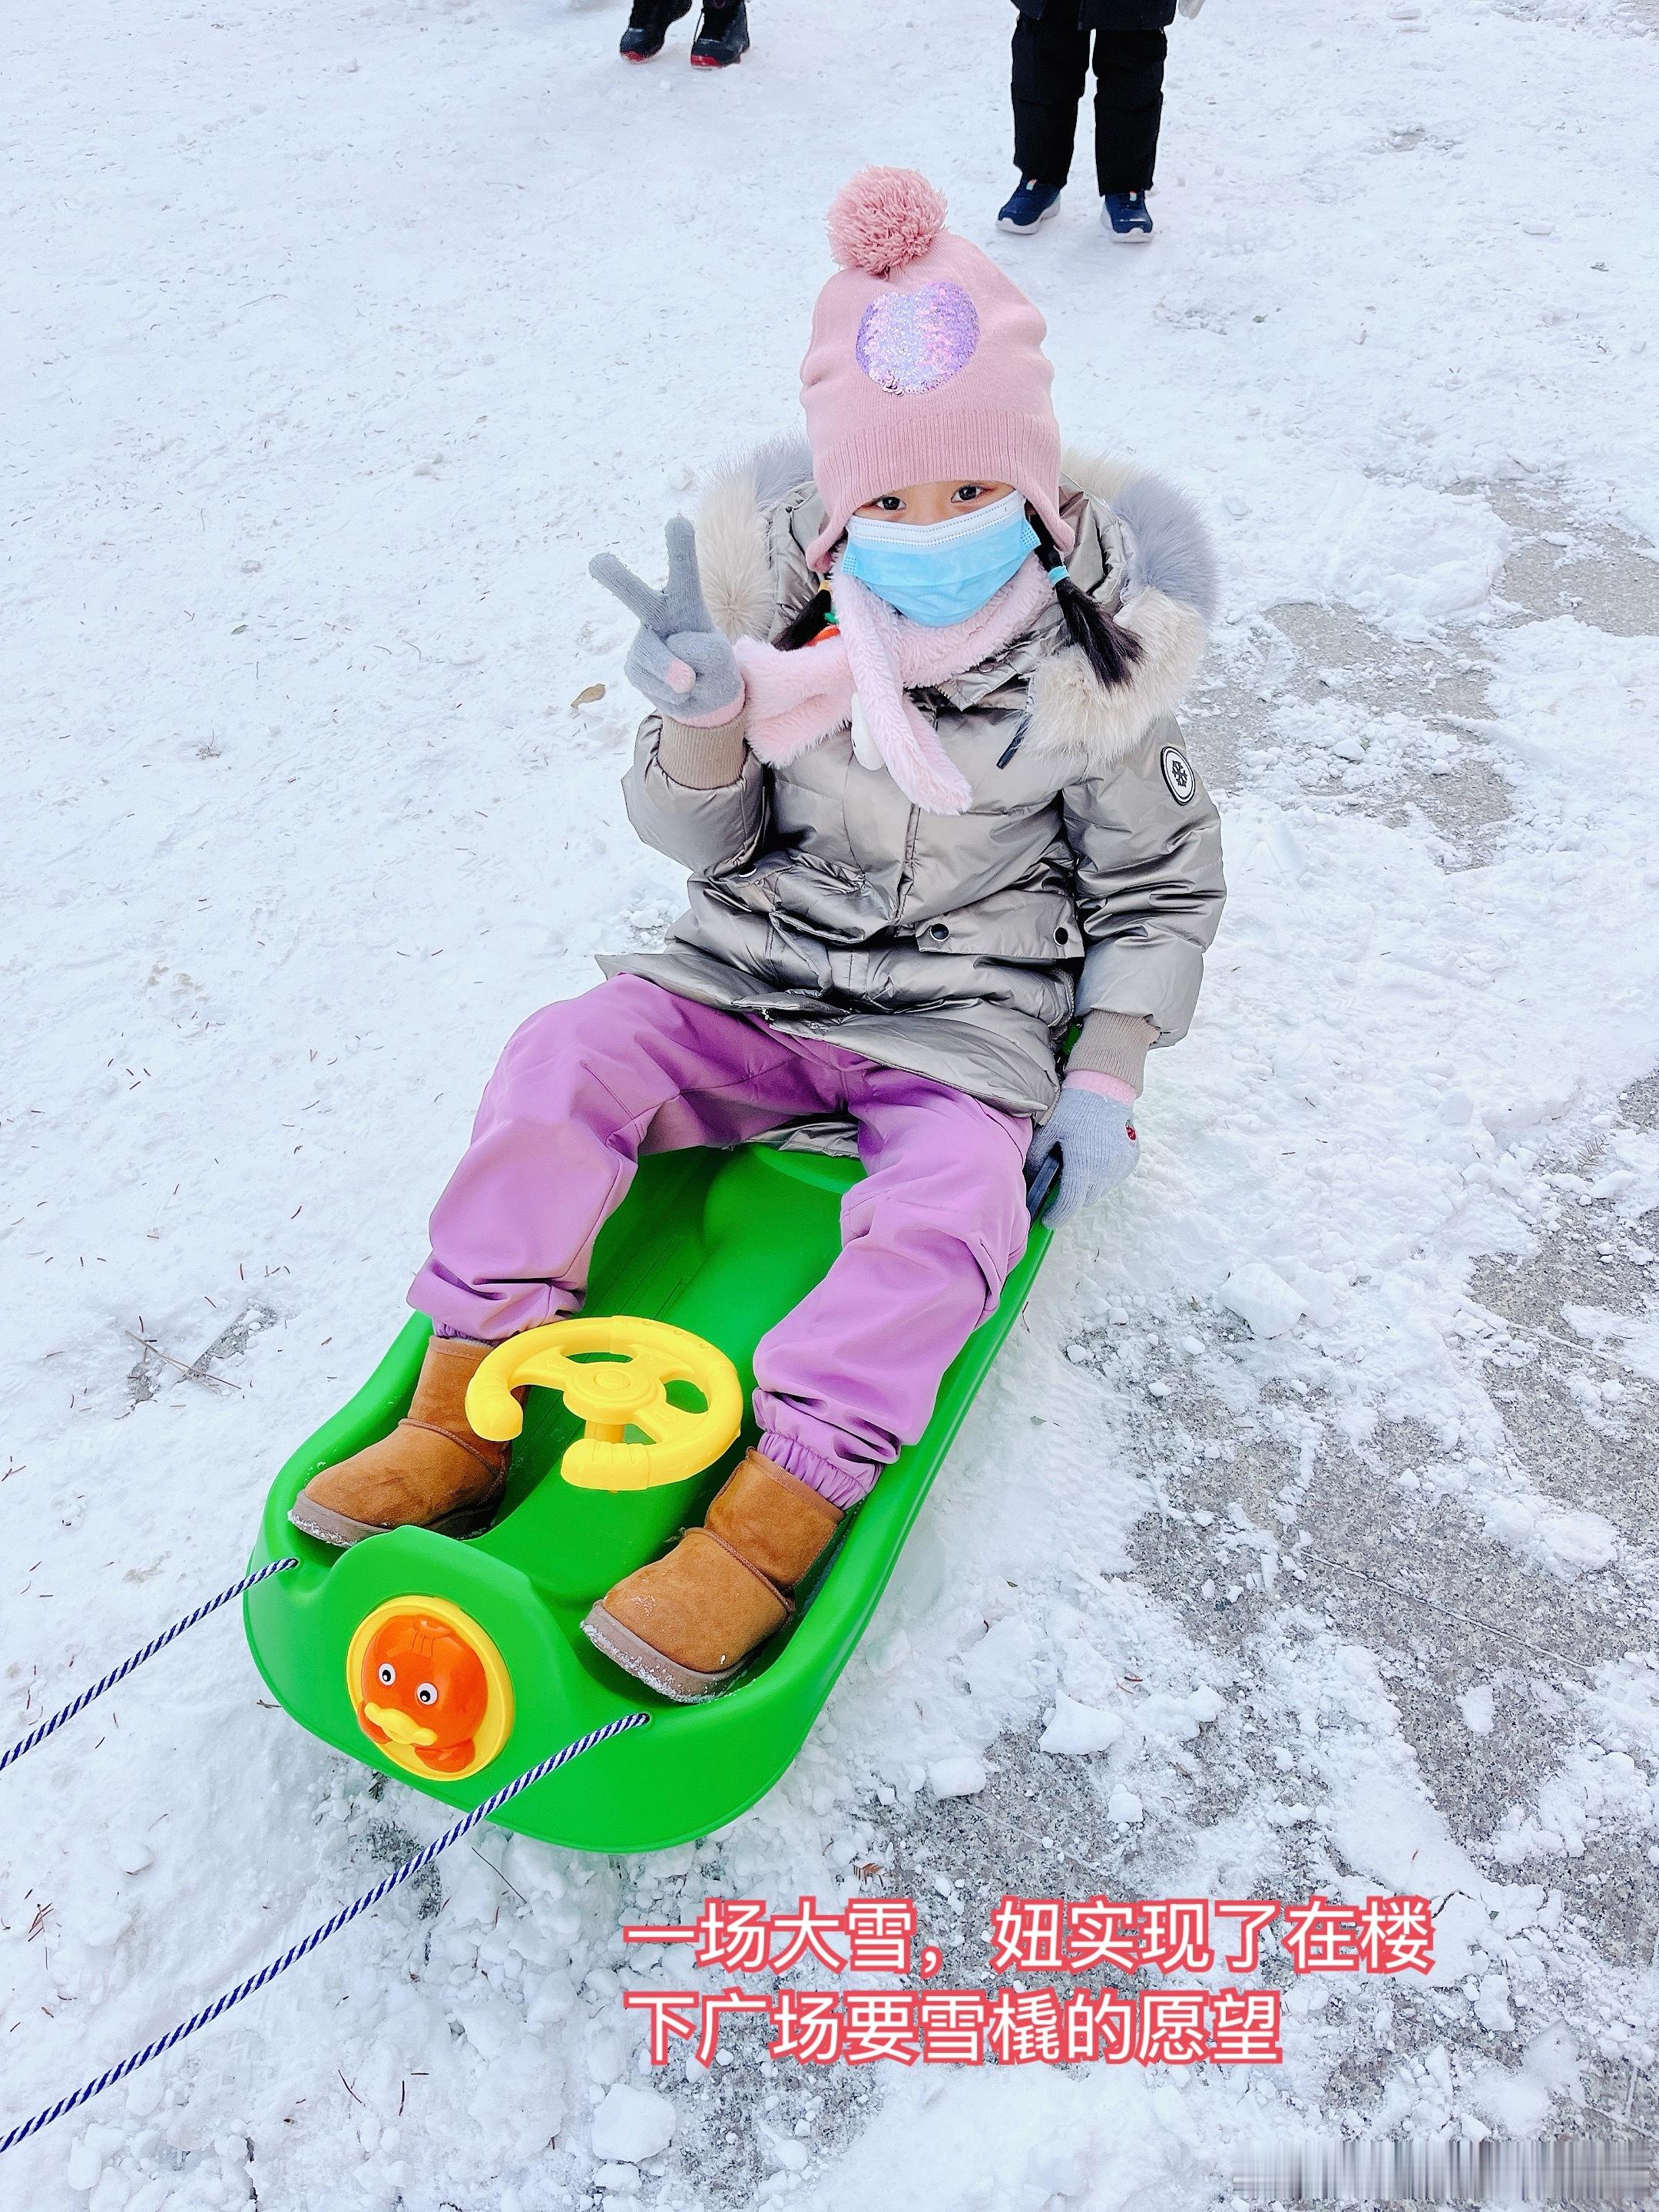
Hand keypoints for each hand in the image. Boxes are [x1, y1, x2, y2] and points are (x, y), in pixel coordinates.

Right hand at [589, 517, 743, 725]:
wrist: (698, 697)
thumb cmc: (712, 665)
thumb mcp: (722, 660)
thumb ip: (705, 660)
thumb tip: (678, 677)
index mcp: (684, 601)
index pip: (683, 573)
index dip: (680, 550)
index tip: (678, 521)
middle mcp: (657, 614)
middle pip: (637, 597)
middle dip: (617, 580)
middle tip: (597, 562)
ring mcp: (643, 642)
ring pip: (654, 656)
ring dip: (673, 672)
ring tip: (689, 681)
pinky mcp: (634, 669)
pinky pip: (660, 686)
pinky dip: (678, 695)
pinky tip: (680, 690)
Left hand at [1025, 1084, 1138, 1225]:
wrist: (1104, 1087)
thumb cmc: (1073, 1108)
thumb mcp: (1048, 1132)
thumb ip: (1036, 1159)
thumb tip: (1030, 1181)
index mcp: (1083, 1166)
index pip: (1069, 1204)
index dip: (1057, 1215)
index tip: (1048, 1219)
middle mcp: (1105, 1171)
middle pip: (1084, 1199)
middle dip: (1071, 1198)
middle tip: (1060, 1184)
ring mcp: (1120, 1166)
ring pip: (1100, 1190)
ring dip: (1087, 1186)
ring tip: (1078, 1166)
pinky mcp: (1130, 1159)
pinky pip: (1113, 1177)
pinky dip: (1102, 1175)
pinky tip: (1094, 1157)